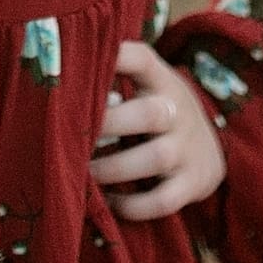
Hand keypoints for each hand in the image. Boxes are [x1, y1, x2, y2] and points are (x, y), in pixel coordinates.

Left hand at [90, 38, 226, 219]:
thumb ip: (113, 75)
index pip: (143, 59)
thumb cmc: (158, 113)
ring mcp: (187, 149)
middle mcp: (178, 112)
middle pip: (148, 113)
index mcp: (161, 81)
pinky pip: (162, 200)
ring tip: (84, 171)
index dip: (117, 56)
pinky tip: (109, 201)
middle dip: (108, 124)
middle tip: (73, 135)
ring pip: (156, 158)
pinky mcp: (191, 185)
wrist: (208, 152)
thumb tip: (55, 72)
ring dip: (112, 168)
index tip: (82, 59)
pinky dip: (132, 205)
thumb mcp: (148, 86)